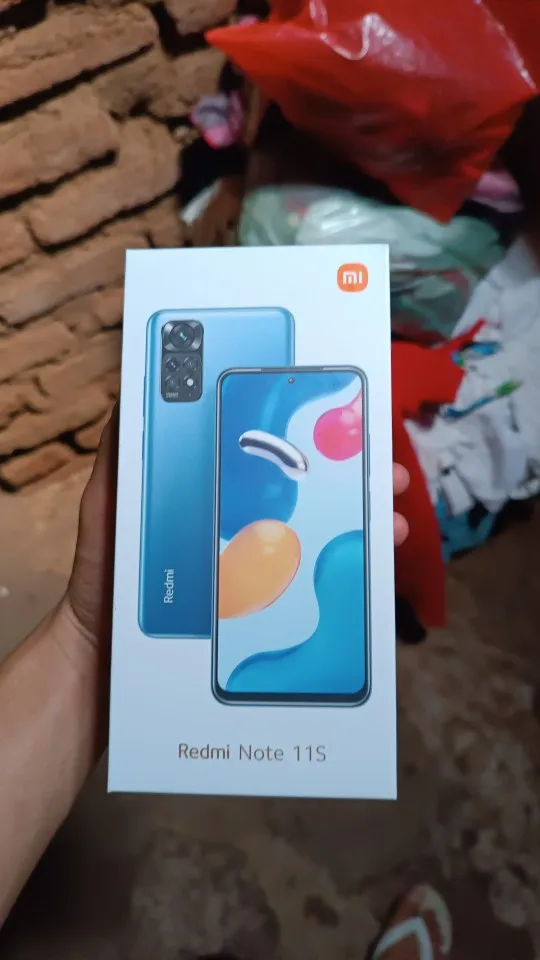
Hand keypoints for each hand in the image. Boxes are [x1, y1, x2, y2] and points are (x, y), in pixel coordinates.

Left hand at [60, 411, 409, 654]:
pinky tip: (371, 571)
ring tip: (394, 516)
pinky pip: (316, 592)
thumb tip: (138, 387)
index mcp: (211, 498)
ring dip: (365, 524)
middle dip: (355, 478)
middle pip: (311, 495)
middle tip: (388, 473)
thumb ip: (121, 458)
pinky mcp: (264, 617)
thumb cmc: (102, 583)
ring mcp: (257, 574)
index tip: (347, 421)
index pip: (272, 457)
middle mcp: (242, 530)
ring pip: (324, 539)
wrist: (103, 667)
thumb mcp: (106, 509)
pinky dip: (347, 578)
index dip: (312, 438)